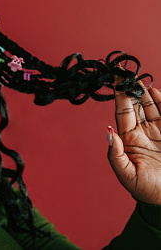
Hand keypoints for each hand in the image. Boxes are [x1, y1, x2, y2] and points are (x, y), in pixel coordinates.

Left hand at [108, 79, 160, 204]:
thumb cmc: (146, 190)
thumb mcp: (126, 175)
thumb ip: (115, 154)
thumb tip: (108, 132)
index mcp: (128, 140)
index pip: (122, 113)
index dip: (119, 97)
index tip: (115, 81)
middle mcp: (141, 132)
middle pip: (135, 106)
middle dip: (130, 90)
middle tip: (126, 73)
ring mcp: (158, 131)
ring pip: (150, 107)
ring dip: (144, 92)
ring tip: (138, 78)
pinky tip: (154, 90)